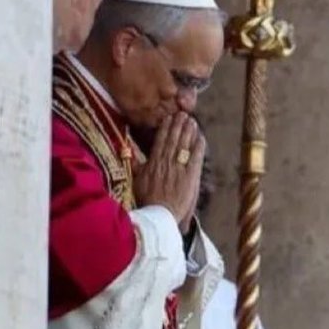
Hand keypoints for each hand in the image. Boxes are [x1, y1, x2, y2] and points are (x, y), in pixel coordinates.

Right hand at [133, 113, 205, 232]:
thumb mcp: (136, 180)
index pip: (161, 140)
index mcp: (154, 162)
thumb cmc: (147, 200)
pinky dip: (199, 146)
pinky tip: (201, 137)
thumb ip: (135, 163)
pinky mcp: (191, 176)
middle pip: (174, 139)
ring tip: (192, 121)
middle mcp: (167, 162)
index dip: (166, 128)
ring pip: (184, 145)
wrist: (159, 215)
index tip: (169, 118)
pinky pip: (196, 157)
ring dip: (189, 131)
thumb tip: (127, 149)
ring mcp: (179, 168)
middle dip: (178, 125)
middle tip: (183, 113)